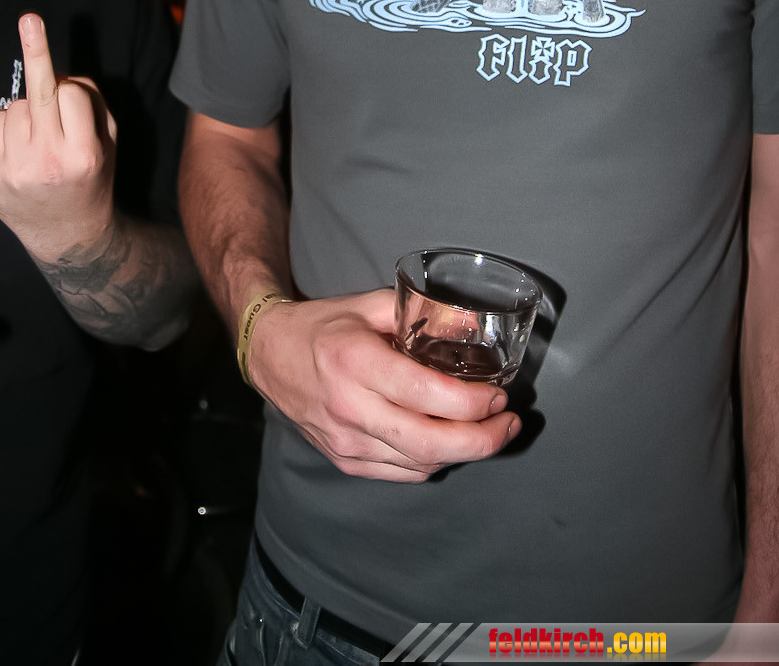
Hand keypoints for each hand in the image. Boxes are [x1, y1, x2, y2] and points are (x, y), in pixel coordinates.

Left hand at [0, 13, 116, 264]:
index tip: (49, 40)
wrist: (66, 237)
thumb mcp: (109, 143)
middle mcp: (49, 161)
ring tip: (40, 137)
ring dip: (27, 110)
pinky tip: (20, 146)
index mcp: (83, 153)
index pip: (71, 94)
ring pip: (15, 106)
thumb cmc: (91, 181)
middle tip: (30, 18)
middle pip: (39, 92)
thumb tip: (60, 74)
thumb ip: (93, 104)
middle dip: (36, 50)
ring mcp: (17, 169)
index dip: (71, 88)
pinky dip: (7, 125)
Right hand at [248, 288, 520, 482]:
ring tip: (489, 431)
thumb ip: (419, 312)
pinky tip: (448, 442)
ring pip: (421, 464)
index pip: (428, 395)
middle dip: (483, 440)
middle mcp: (350, 408)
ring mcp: (346, 441)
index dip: (473, 402)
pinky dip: (433, 462)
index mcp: (357, 362)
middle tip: (509, 423)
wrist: (270, 354)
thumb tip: (472, 323)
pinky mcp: (344, 461)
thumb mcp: (369, 304)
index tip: (498, 394)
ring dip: (464, 453)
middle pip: (431, 443)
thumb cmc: (323, 325)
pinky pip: (402, 474)